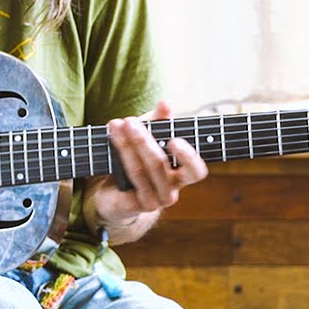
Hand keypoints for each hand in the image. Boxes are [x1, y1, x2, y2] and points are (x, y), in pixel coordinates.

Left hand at [85, 101, 206, 240]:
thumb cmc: (141, 161)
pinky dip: (121, 155)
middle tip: (130, 122)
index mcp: (182, 175)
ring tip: (115, 125)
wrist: (117, 194)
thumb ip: (160, 123)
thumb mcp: (152, 138)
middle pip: (160, 165)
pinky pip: (129, 178)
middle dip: (144, 141)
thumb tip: (165, 103)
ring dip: (126, 145)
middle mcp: (172, 190)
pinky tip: (112, 140)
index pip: (196, 170)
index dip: (188, 157)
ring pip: (141, 170)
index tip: (174, 139)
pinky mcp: (137, 205)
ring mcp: (155, 200)